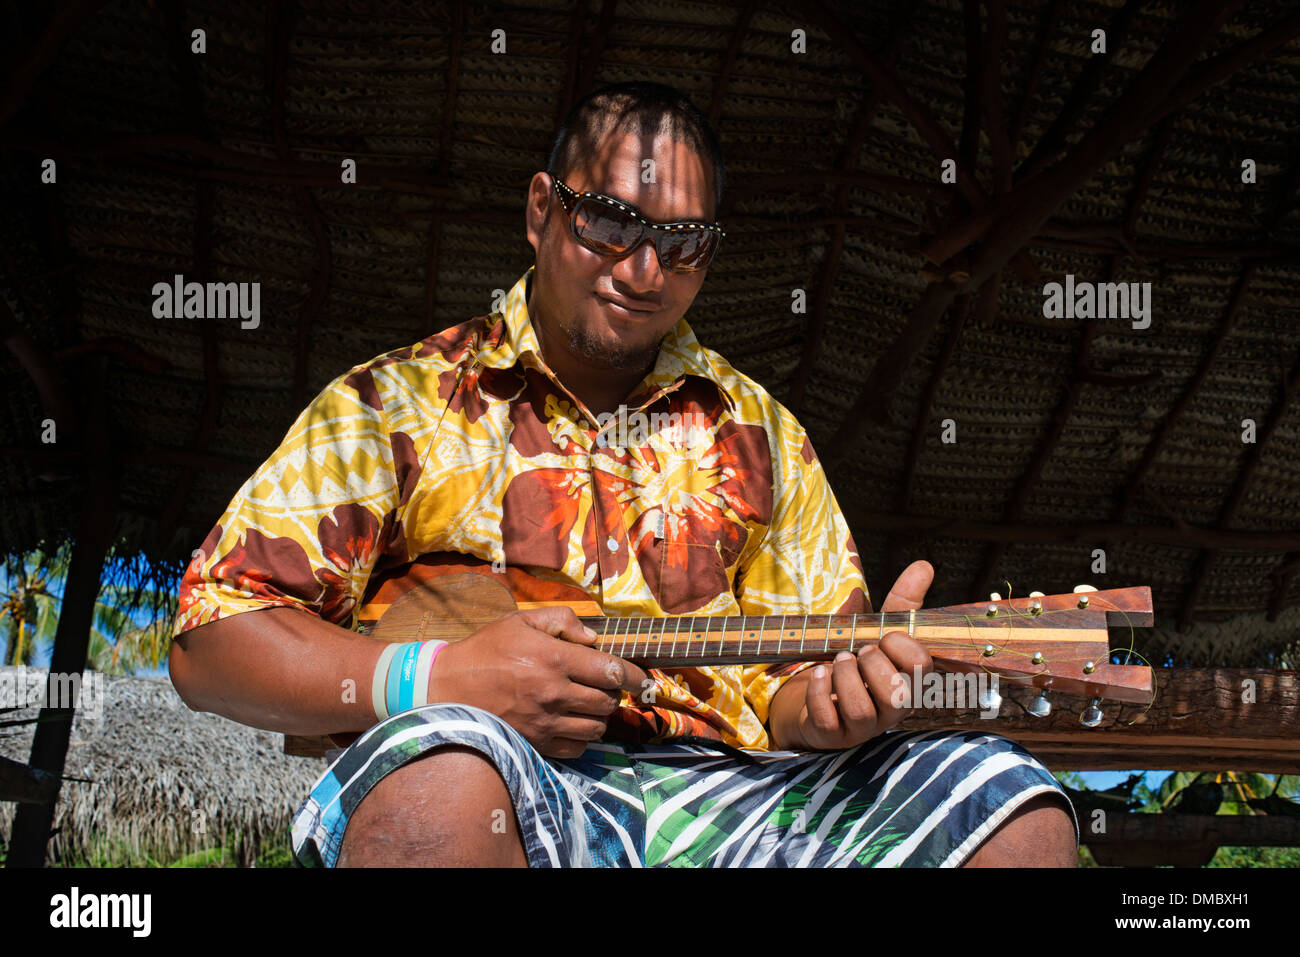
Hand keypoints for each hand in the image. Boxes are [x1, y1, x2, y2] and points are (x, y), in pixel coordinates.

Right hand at [426, 606, 648, 758]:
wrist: (447, 688)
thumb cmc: (486, 651)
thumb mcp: (521, 621)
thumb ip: (562, 620)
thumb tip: (593, 638)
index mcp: (553, 659)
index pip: (611, 670)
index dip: (633, 674)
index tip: (642, 676)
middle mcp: (553, 693)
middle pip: (607, 701)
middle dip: (613, 693)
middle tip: (603, 685)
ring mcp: (545, 722)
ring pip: (596, 727)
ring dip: (600, 716)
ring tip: (587, 703)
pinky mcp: (536, 743)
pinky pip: (577, 747)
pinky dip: (582, 737)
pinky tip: (572, 722)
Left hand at [769, 560, 935, 749]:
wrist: (818, 698)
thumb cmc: (858, 663)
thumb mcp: (877, 630)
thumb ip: (901, 602)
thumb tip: (924, 566)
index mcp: (909, 683)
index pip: (922, 669)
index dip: (903, 646)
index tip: (884, 635)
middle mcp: (891, 710)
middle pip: (897, 696)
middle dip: (875, 665)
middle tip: (860, 651)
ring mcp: (862, 727)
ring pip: (862, 710)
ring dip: (847, 678)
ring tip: (839, 660)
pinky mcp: (832, 735)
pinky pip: (827, 719)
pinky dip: (819, 692)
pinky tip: (818, 673)